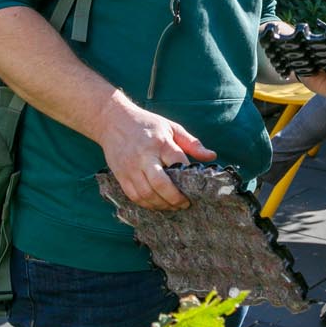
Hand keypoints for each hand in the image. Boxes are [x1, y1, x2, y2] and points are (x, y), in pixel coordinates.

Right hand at [99, 103, 216, 210]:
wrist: (113, 120)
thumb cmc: (146, 124)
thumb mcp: (171, 127)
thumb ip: (192, 143)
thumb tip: (212, 156)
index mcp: (160, 142)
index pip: (178, 164)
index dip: (189, 178)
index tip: (197, 187)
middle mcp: (144, 156)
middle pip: (161, 184)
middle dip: (175, 199)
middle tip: (185, 204)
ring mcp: (130, 167)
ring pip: (147, 194)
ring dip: (162, 205)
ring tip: (172, 206)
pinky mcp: (120, 175)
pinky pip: (134, 196)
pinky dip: (147, 204)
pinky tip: (156, 204)